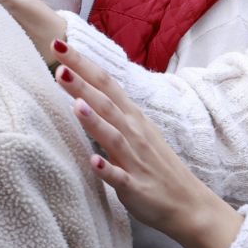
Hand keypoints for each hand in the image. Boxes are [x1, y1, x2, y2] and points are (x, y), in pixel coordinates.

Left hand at [53, 41, 243, 247]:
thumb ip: (111, 110)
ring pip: (113, 136)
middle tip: (59, 61)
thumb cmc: (155, 164)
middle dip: (82, 82)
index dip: (83, 64)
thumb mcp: (135, 130)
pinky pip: (120, 178)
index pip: (105, 83)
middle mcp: (134, 132)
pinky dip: (107, 170)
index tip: (59, 43)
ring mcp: (136, 160)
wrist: (188, 204)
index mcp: (132, 117)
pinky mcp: (136, 187)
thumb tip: (81, 89)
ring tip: (75, 104)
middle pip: (106, 102)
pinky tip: (94, 162)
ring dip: (94, 120)